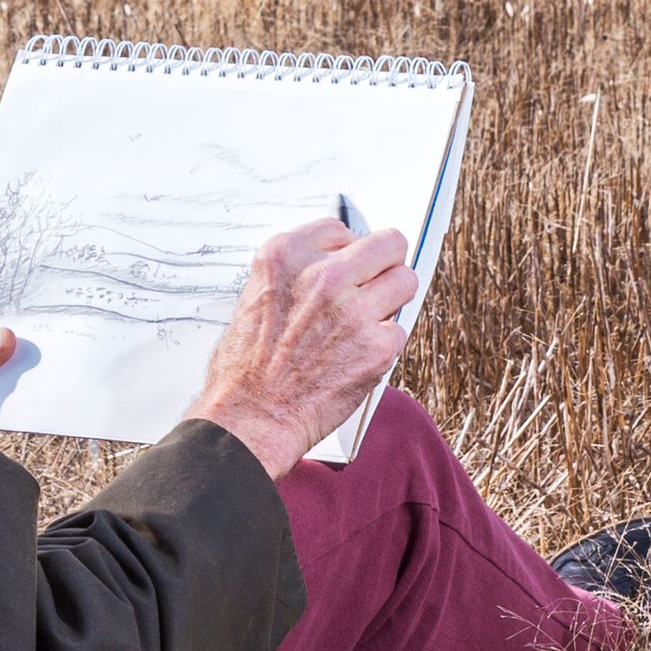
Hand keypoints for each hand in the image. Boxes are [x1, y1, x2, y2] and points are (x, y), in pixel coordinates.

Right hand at [197, 218, 416, 484]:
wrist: (250, 420)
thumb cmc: (244, 369)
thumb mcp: (254, 297)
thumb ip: (294, 273)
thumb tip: (333, 264)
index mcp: (285, 256)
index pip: (340, 229)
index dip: (344, 251)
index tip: (346, 265)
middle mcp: (322, 276)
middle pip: (387, 243)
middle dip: (383, 263)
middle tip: (376, 283)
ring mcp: (354, 310)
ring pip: (405, 281)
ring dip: (390, 301)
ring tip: (367, 322)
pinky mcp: (377, 346)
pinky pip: (399, 330)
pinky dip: (384, 344)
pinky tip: (356, 356)